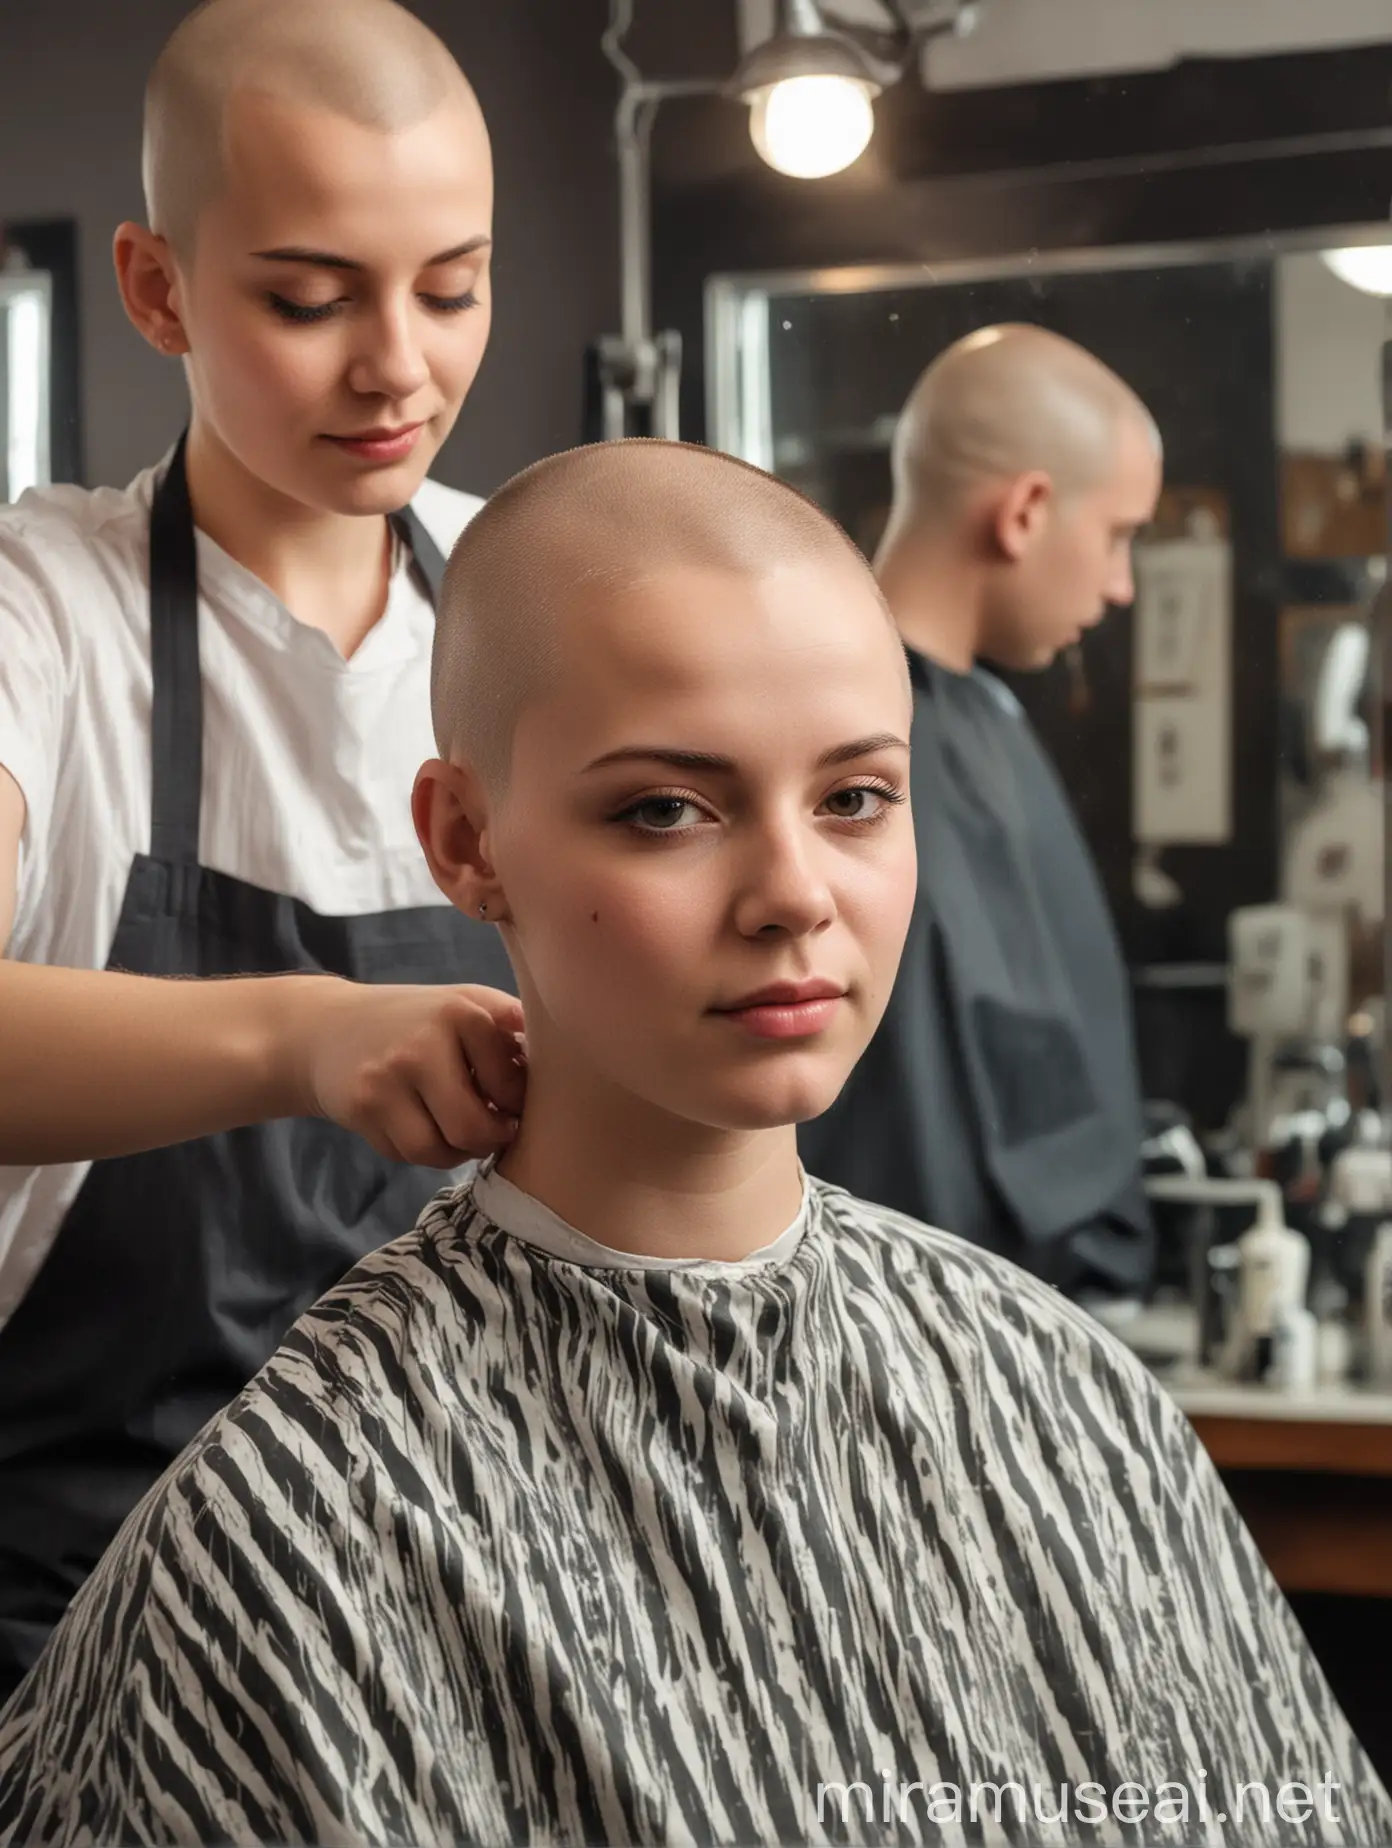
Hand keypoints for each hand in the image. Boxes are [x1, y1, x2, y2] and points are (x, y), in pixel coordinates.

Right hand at [292, 980, 526, 1167]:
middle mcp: (421, 1043)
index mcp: (461, 1012)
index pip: (511, 1086)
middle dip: (489, 1139)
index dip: (517, 1105)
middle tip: (492, 1130)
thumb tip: (568, 1070)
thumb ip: (512, 1028)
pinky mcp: (359, 1107)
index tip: (512, 1103)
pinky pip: (406, 1154)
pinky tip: (422, 1126)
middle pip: (473, 1128)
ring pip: (438, 1151)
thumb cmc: (418, 1020)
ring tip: (458, 1130)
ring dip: (455, 1153)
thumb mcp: (466, 1003)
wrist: (327, 1026)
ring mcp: (385, 1078)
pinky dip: (422, 1152)